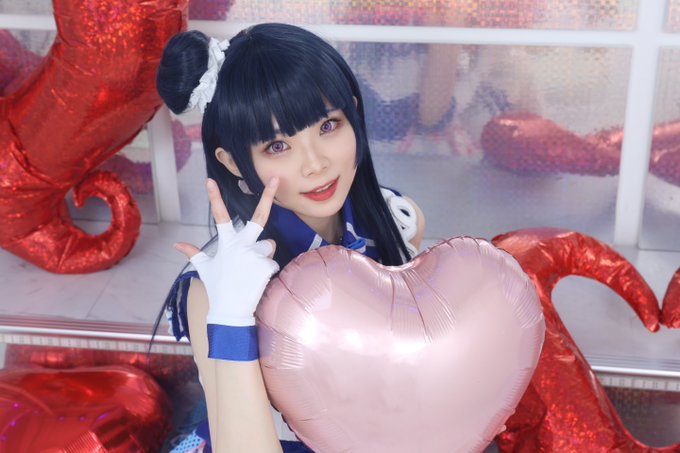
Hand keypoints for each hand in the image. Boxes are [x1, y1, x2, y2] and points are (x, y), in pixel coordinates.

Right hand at [175, 177, 279, 326]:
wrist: (230, 310)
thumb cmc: (217, 287)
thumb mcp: (204, 268)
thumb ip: (193, 253)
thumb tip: (176, 245)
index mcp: (227, 243)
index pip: (219, 216)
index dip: (214, 198)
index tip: (209, 180)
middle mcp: (242, 245)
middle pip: (258, 217)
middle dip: (267, 197)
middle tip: (274, 179)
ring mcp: (256, 255)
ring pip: (269, 245)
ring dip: (263, 254)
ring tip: (251, 270)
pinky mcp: (267, 266)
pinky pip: (272, 262)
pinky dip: (267, 270)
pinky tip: (257, 280)